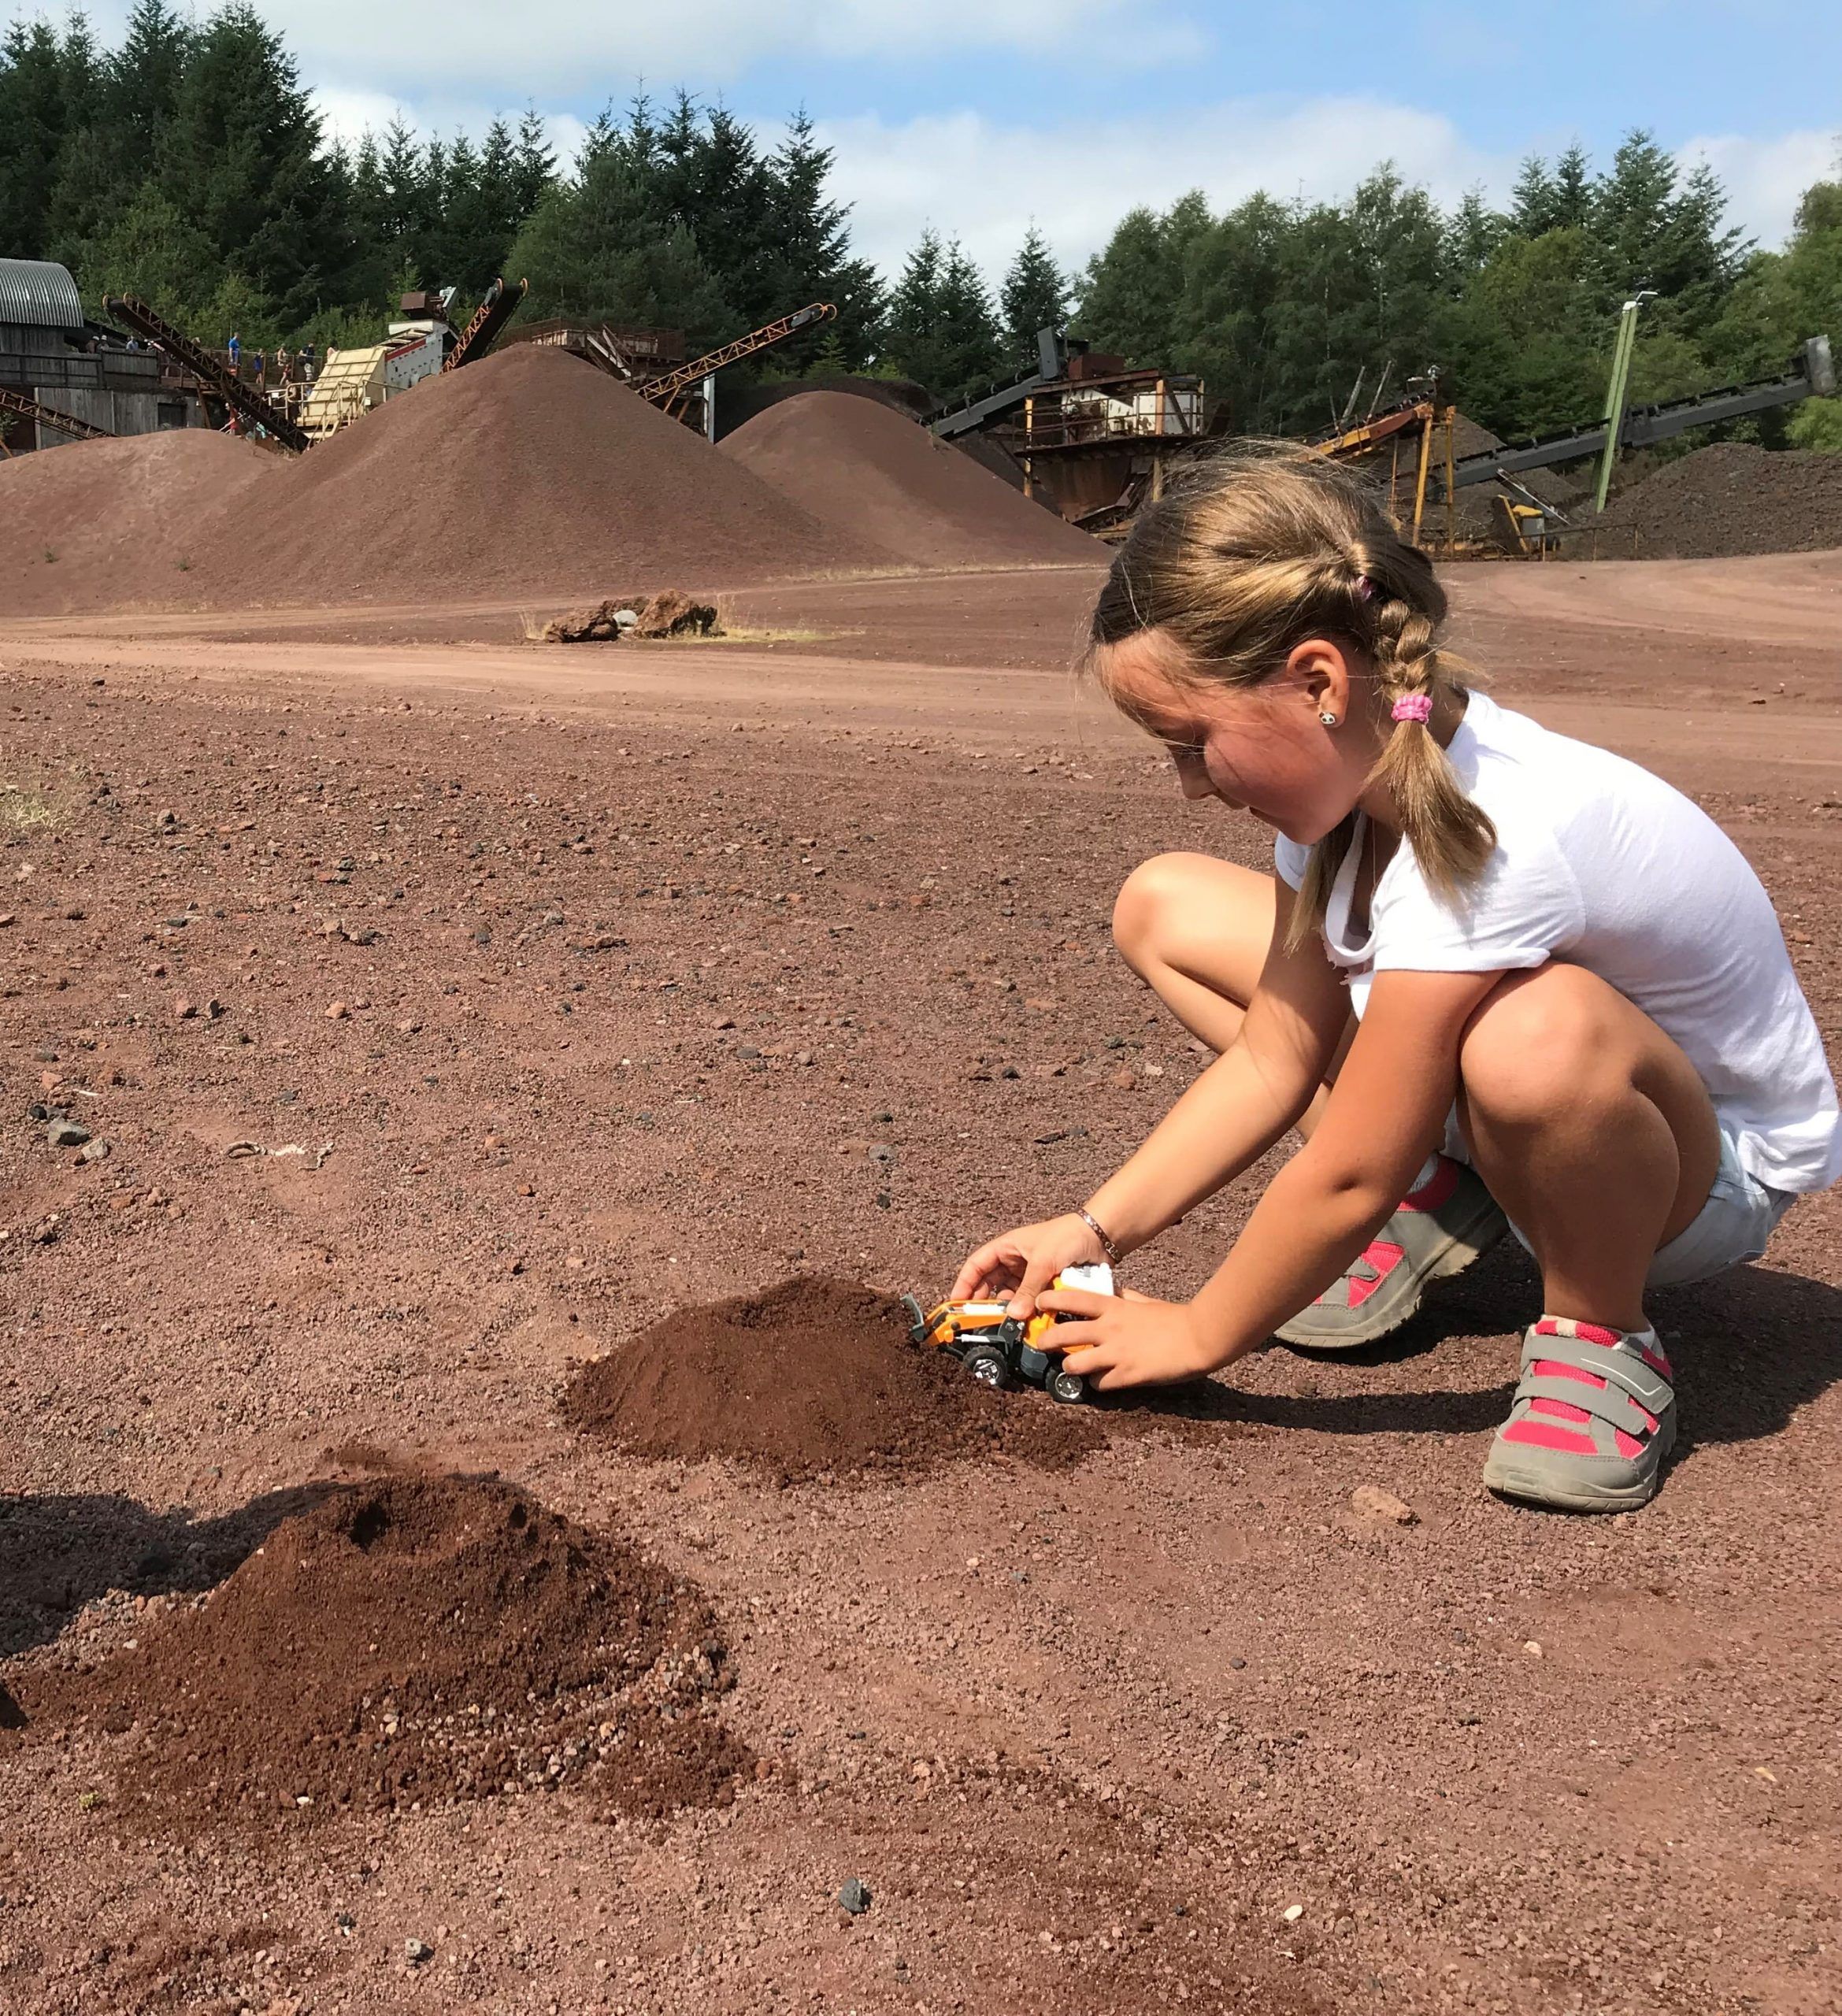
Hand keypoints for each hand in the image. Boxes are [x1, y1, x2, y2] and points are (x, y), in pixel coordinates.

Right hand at [950, 1213, 1105, 1317]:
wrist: (1100, 1236)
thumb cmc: (1067, 1237)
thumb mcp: (1044, 1262)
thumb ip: (1028, 1289)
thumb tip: (1014, 1316)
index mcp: (1006, 1248)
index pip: (976, 1266)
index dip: (964, 1284)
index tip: (956, 1304)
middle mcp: (1014, 1262)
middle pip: (990, 1285)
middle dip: (984, 1303)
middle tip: (978, 1324)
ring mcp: (1029, 1275)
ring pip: (1010, 1297)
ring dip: (1008, 1310)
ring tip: (1003, 1326)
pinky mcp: (1044, 1286)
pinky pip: (1029, 1302)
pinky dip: (1027, 1312)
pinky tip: (1026, 1324)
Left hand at [1034, 1288, 1218, 1389]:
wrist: (1199, 1337)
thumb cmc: (1174, 1317)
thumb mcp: (1143, 1301)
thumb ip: (1123, 1297)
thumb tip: (1111, 1291)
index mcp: (1113, 1307)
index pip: (1072, 1298)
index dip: (1049, 1300)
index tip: (1039, 1303)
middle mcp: (1108, 1329)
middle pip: (1062, 1334)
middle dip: (1045, 1341)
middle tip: (1042, 1344)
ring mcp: (1116, 1353)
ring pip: (1073, 1364)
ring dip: (1070, 1367)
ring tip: (1073, 1368)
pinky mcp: (1126, 1375)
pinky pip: (1099, 1384)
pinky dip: (1097, 1384)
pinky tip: (1102, 1381)